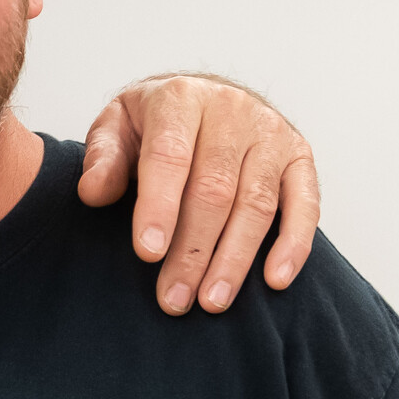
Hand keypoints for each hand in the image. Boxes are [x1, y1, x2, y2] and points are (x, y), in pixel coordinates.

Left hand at [80, 73, 319, 315]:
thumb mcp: (116, 127)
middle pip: (215, 189)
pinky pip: (305, 204)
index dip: (159, 207)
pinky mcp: (299, 155)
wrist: (204, 96)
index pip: (170, 156)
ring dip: (234, 258)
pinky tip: (274, 280)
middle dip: (192, 250)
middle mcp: (231, 109)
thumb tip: (93, 193)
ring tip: (211, 301)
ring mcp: (271, 132)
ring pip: (256, 203)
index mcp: (180, 98)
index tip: (147, 254)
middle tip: (173, 298)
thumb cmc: (153, 123)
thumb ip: (103, 158)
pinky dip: (293, 245)